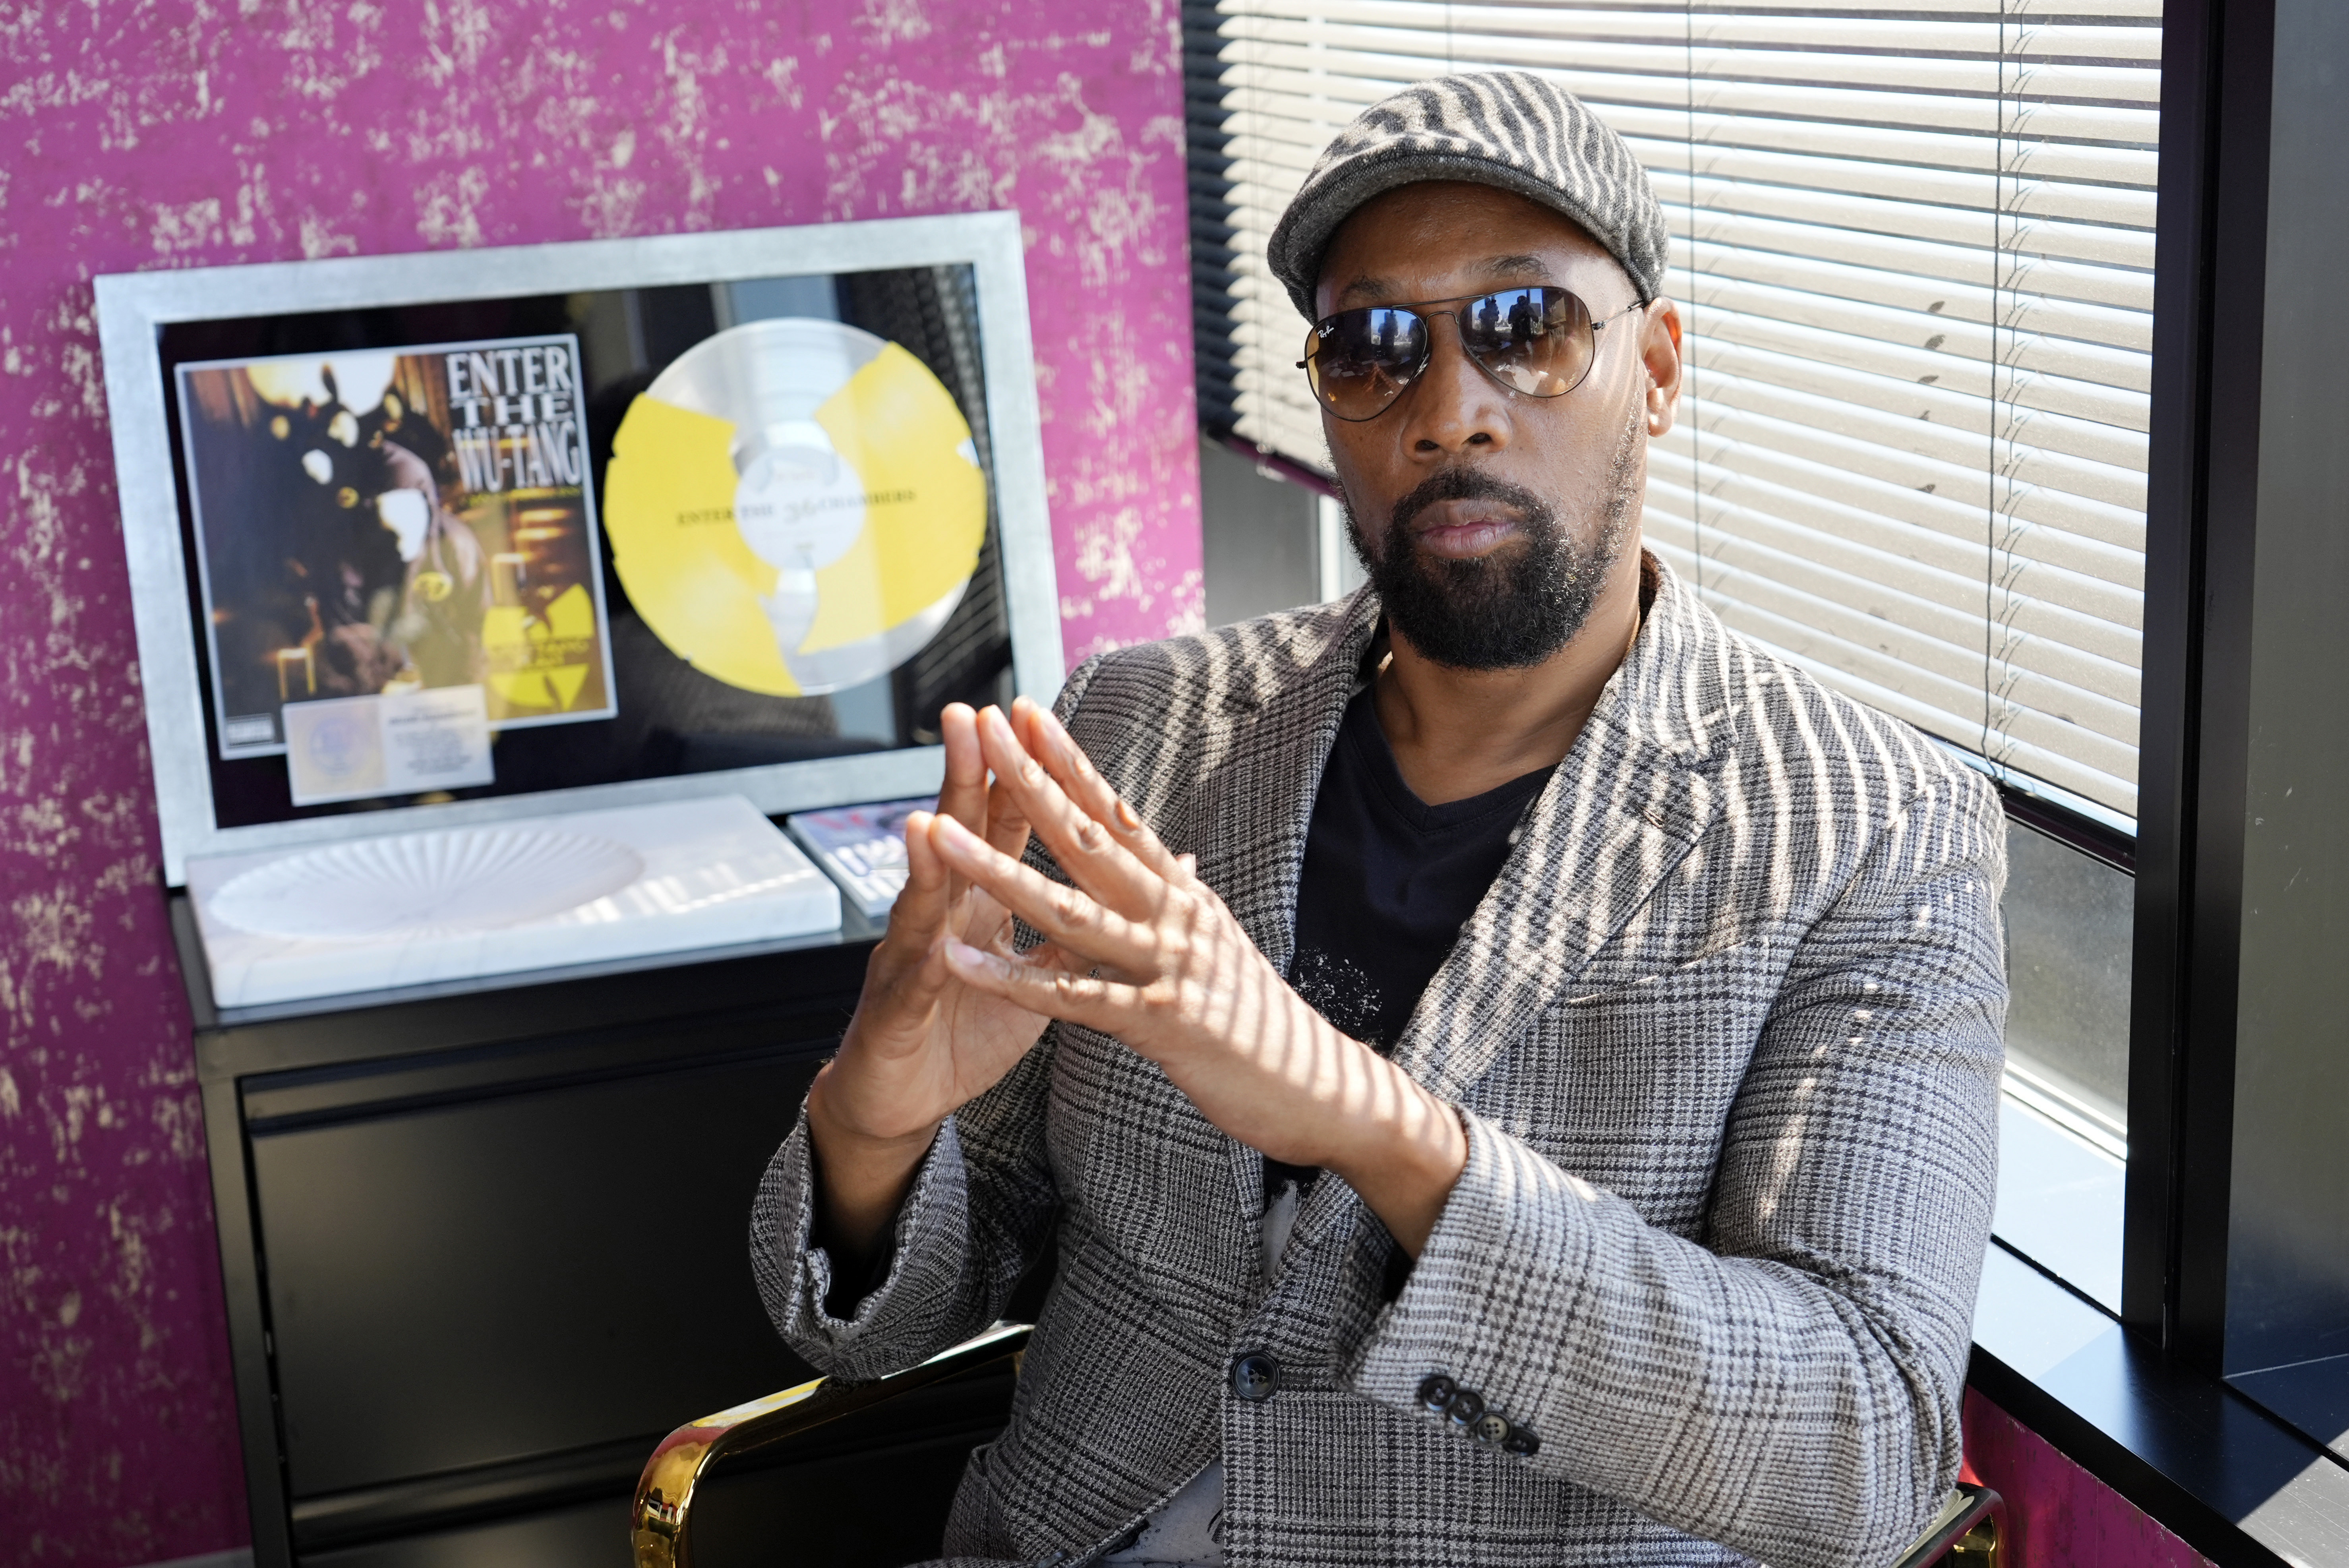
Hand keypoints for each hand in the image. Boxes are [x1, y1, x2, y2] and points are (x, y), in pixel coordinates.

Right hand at [805, 702, 1083, 1258]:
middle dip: (961, 779)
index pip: (1000, 826)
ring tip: (929, 817)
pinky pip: (911, 979)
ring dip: (926, 859)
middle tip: (968, 718)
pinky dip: (918, 955)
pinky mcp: (896, 1008)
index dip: (1017, 775)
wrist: (906, 1098)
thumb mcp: (1035, 974)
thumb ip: (1074, 925)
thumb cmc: (967, 1028)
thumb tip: (1139, 884)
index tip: (1030, 717)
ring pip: (922, 899)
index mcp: (978, 904)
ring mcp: (912, 957)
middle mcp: (941, 916)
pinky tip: (923, 940)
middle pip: (955, 836)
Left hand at [925, 700, 1468, 1253]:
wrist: (1317, 1089)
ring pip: (1069, 911)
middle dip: (1033, 782)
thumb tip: (1176, 859)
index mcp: (1183, 894)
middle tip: (987, 728)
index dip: (1071, 762)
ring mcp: (1168, 965)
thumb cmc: (1259, 1022)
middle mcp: (1176, 915)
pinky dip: (1009, 978)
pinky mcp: (1159, 1022)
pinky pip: (1070, 996)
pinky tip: (957, 958)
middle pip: (1090, 840)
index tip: (1027, 712)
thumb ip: (1184, 902)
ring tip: (940, 835)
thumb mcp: (1218, 947)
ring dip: (998, 871)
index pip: (1117, 814)